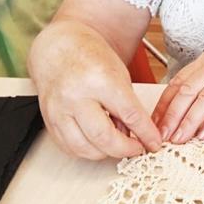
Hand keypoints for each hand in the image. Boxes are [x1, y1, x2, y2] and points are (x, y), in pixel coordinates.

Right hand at [38, 62, 163, 159]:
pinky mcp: (49, 121)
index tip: (154, 143)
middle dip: (125, 150)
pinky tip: (97, 142)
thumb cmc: (91, 57)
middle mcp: (76, 96)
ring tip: (116, 143)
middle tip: (137, 148)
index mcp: (100, 79)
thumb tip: (136, 136)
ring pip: (84, 148)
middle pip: (103, 137)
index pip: (129, 114)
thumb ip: (128, 106)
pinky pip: (69, 148)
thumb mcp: (120, 75)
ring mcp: (59, 110)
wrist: (60, 49)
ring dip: (106, 153)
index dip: (145, 133)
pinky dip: (87, 150)